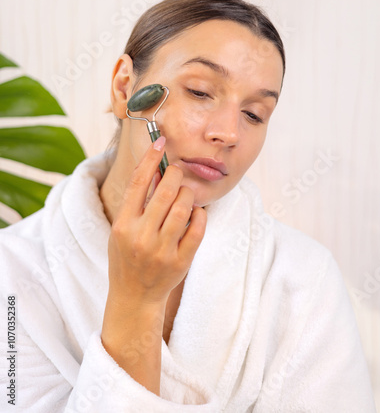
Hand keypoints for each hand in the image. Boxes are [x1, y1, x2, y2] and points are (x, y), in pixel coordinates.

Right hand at [106, 135, 206, 307]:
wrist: (134, 297)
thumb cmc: (126, 258)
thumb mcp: (121, 230)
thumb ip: (136, 203)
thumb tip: (156, 172)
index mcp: (123, 225)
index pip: (138, 183)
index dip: (151, 158)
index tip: (161, 141)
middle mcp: (142, 236)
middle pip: (165, 191)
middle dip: (175, 174)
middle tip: (177, 171)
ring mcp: (162, 250)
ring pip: (184, 207)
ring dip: (188, 193)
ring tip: (185, 193)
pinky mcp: (181, 261)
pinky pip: (197, 229)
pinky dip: (199, 215)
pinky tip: (194, 213)